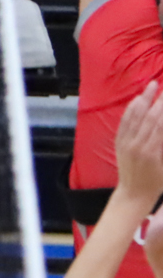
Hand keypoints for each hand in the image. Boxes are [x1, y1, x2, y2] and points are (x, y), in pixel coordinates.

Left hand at [116, 82, 162, 200]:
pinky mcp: (119, 142)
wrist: (134, 192)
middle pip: (151, 117)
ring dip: (144, 99)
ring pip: (136, 116)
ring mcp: (126, 143)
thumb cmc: (158, 181)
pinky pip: (124, 122)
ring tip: (152, 85)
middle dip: (160, 100)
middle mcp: (138, 145)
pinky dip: (131, 109)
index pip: (162, 124)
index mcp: (154, 152)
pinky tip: (137, 99)